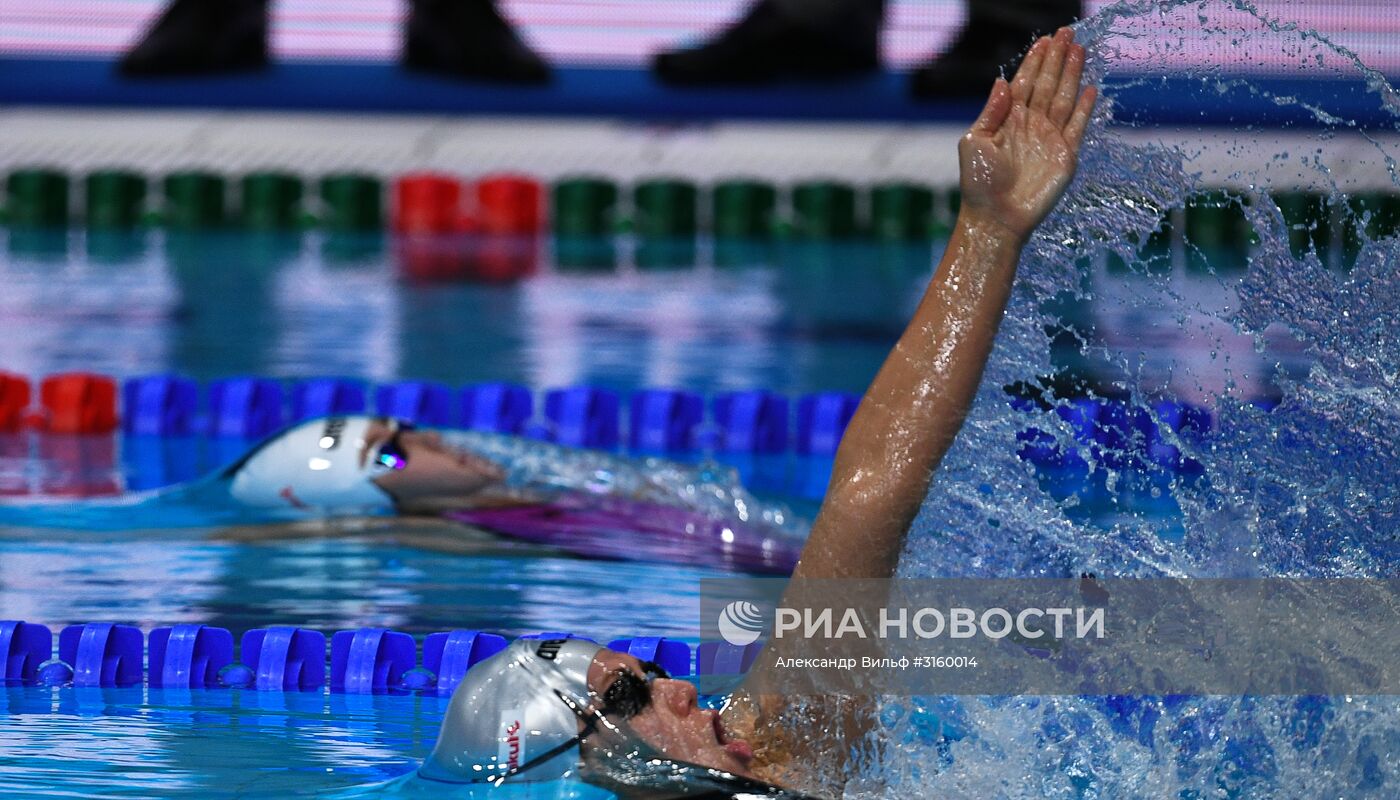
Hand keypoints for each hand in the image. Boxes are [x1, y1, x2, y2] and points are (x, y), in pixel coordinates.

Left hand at [957, 27, 1097, 243]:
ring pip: (1064, 98)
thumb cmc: (979, 184)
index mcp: (1007, 120)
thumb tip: (1003, 81)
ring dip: (1072, 74)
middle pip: (1047, 84)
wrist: (996, 218)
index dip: (1035, 61)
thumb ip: (991, 112)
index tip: (1044, 40)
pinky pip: (1077, 126)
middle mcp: (1030, 126)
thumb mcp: (974, 142)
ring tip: (1079, 49)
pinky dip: (1084, 108)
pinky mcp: (1065, 156)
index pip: (1025, 83)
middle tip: (1067, 32)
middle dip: (1057, 58)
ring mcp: (1049, 139)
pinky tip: (1090, 88)